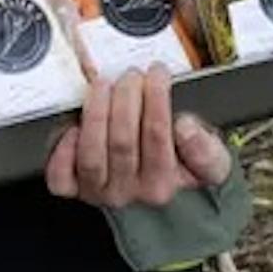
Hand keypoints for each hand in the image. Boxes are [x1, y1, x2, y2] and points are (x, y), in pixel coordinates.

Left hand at [44, 64, 232, 208]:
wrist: (162, 198)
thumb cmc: (181, 168)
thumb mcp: (211, 162)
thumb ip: (207, 149)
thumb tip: (186, 128)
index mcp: (161, 185)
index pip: (157, 137)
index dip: (156, 99)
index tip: (158, 73)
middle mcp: (128, 192)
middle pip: (122, 141)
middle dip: (126, 99)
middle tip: (132, 74)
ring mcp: (97, 191)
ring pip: (91, 153)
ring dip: (96, 113)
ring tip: (104, 84)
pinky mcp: (73, 188)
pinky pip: (60, 177)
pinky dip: (62, 151)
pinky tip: (72, 125)